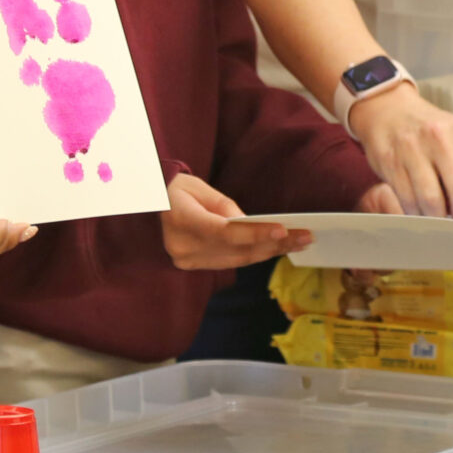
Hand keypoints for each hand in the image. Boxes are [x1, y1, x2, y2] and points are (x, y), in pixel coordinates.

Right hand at [160, 172, 309, 270]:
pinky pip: (230, 262)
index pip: (224, 232)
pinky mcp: (193, 266)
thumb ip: (224, 206)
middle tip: (305, 236)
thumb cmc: (174, 189)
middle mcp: (183, 247)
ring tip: (299, 243)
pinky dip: (255, 255)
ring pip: (237, 260)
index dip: (255, 233)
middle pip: (236, 250)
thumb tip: (250, 224)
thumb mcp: (197, 186)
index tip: (283, 230)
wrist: (147, 205)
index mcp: (181, 221)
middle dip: (274, 244)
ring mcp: (187, 260)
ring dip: (270, 252)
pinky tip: (276, 249)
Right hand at [343, 81, 452, 222]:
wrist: (387, 108)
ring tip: (442, 224)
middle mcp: (439, 137)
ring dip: (439, 220)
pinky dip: (416, 214)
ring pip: (432, 200)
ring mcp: (412, 148)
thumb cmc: (427, 129)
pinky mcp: (390, 161)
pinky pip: (407, 199)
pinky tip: (421, 214)